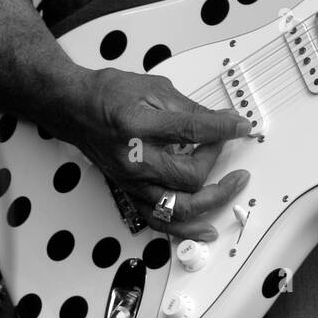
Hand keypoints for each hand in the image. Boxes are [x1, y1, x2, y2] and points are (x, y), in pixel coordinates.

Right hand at [65, 67, 252, 241]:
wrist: (75, 109)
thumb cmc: (109, 96)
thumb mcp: (153, 89)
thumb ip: (190, 109)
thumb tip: (222, 119)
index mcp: (139, 127)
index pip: (192, 131)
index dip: (223, 128)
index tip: (241, 125)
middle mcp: (134, 161)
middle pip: (189, 176)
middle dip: (217, 160)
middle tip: (226, 143)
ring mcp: (132, 182)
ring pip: (178, 207)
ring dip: (211, 201)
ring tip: (232, 188)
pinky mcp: (130, 193)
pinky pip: (160, 220)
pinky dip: (185, 228)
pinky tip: (205, 226)